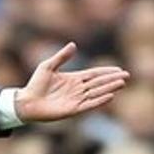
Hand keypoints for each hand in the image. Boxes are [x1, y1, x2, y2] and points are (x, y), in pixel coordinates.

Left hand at [14, 42, 128, 122]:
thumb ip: (61, 56)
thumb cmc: (35, 84)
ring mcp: (76, 100)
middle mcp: (77, 89)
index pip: (94, 74)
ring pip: (97, 93)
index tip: (119, 70)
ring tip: (122, 83)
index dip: (106, 72)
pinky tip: (110, 95)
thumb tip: (74, 44)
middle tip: (127, 76)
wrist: (27, 102)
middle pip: (99, 83)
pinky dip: (100, 100)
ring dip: (109, 88)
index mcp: (73, 79)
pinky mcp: (73, 109)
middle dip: (112, 79)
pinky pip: (89, 104)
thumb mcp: (48, 66)